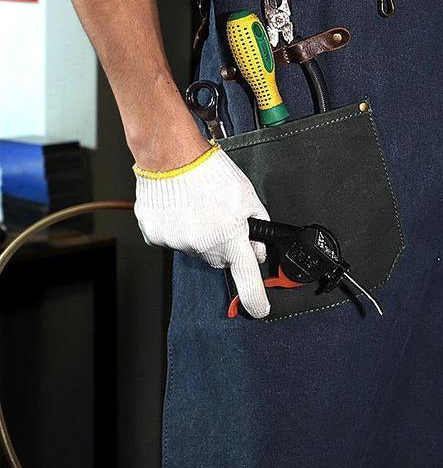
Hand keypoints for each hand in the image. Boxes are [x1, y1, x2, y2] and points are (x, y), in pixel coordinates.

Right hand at [134, 145, 271, 318]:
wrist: (172, 157)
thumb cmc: (211, 173)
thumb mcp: (248, 197)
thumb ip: (257, 226)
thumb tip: (259, 249)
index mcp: (230, 238)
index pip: (247, 277)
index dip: (256, 298)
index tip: (260, 310)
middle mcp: (203, 246)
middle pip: (219, 259)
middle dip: (225, 245)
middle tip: (222, 220)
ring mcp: (177, 243)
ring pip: (195, 248)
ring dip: (200, 234)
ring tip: (199, 207)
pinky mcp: (156, 236)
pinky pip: (172, 240)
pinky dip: (177, 229)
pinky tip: (180, 209)